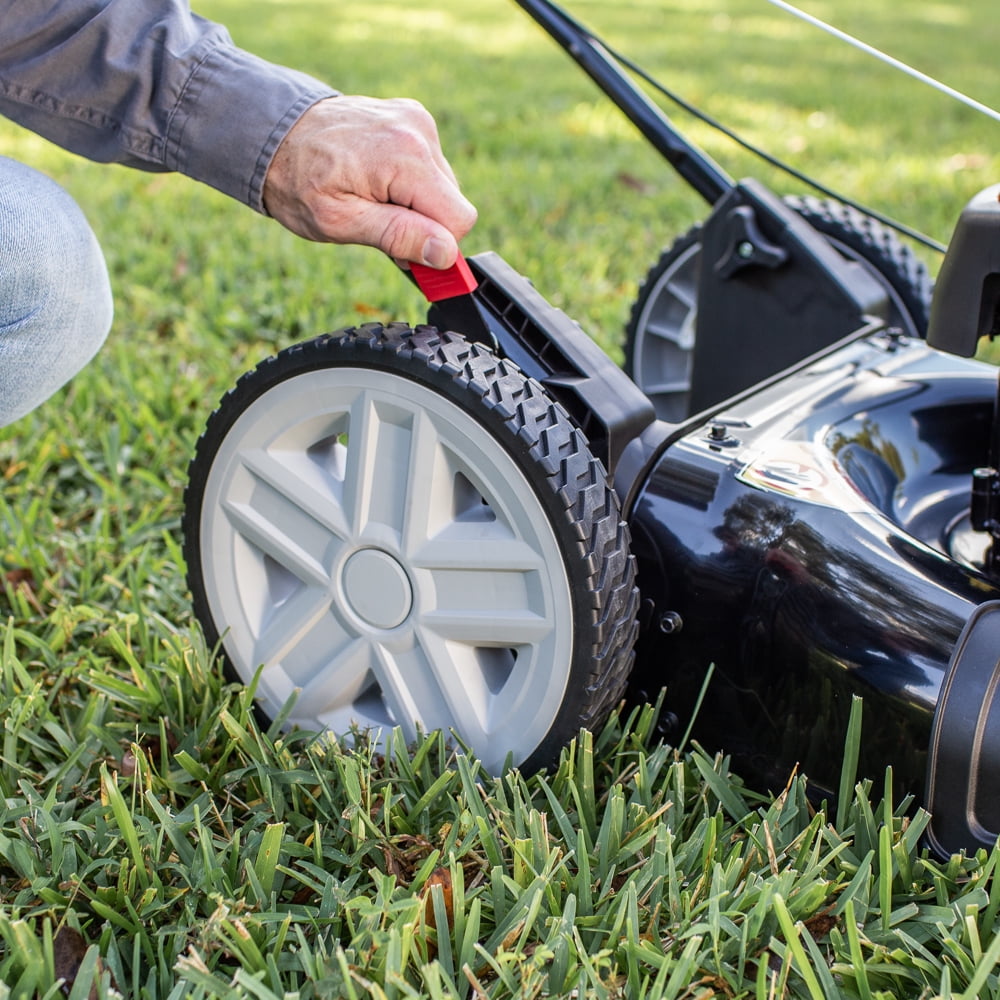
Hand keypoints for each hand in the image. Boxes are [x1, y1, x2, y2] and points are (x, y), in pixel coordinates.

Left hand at [262, 95, 476, 267]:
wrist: (272, 132)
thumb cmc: (297, 181)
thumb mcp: (341, 222)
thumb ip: (398, 236)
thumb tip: (445, 252)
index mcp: (406, 156)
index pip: (458, 220)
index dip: (434, 246)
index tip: (402, 254)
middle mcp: (418, 130)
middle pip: (453, 205)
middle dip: (423, 226)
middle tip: (378, 226)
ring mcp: (416, 120)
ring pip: (443, 189)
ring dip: (415, 206)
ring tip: (372, 201)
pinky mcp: (412, 117)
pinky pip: (430, 167)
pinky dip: (409, 183)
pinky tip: (377, 182)